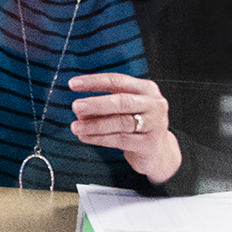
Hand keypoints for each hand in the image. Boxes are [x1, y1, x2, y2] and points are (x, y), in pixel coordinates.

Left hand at [67, 73, 181, 184]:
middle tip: (75, 106)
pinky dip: (99, 138)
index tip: (72, 83)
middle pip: (121, 101)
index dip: (94, 81)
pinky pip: (120, 140)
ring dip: (94, 125)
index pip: (117, 80)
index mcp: (145, 88)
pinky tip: (85, 137)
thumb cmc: (136, 124)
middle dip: (96, 104)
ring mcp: (154, 124)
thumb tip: (79, 110)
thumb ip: (103, 106)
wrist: (158, 151)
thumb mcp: (122, 109)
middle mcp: (153, 104)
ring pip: (120, 122)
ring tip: (76, 127)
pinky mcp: (149, 144)